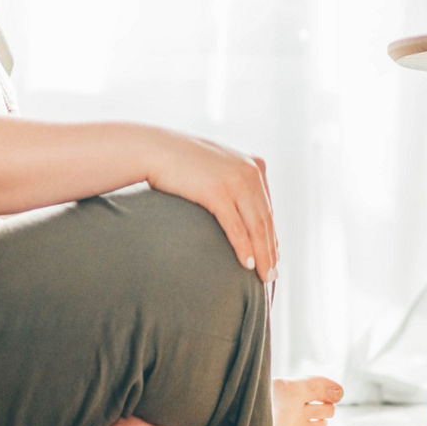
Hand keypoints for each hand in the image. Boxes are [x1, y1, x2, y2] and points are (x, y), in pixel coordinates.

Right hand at [143, 129, 278, 282]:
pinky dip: (243, 247)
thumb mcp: (216, 168)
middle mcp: (251, 171)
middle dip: (270, 250)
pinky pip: (236, 226)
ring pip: (256, 226)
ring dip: (262, 254)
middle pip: (266, 219)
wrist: (154, 150)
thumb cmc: (181, 162)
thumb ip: (232, 182)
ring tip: (263, 276)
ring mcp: (235, 180)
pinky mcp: (217, 191)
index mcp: (255, 165)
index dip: (271, 235)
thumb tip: (238, 209)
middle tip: (272, 274)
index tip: (272, 257)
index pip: (268, 208)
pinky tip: (247, 264)